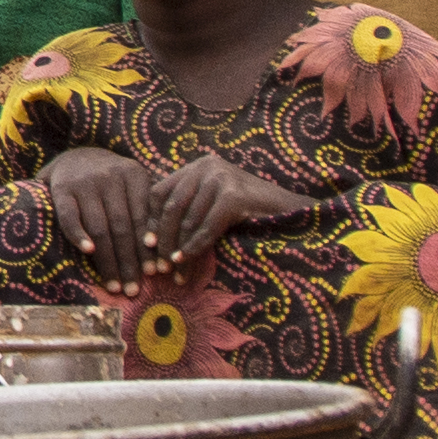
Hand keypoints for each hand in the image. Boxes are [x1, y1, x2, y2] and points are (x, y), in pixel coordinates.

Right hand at [35, 145, 170, 273]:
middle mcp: (110, 176)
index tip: (153, 274)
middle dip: (129, 262)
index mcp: (133, 174)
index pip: (142, 219)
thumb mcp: (133, 185)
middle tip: (133, 290)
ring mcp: (84, 182)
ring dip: (107, 260)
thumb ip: (146, 210)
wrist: (75, 156)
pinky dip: (78, 235)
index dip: (147, 248)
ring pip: (99, 227)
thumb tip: (161, 253)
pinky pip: (70, 217)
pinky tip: (88, 253)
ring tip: (114, 285)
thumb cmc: (112, 181)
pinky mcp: (61, 189)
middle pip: (121, 226)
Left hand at [141, 148, 306, 262]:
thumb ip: (188, 211)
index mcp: (197, 166)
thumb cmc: (249, 212)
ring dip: (179, 250)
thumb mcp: (212, 205)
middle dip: (163, 239)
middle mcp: (206, 166)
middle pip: (172, 206)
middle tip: (158, 266)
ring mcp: (221, 178)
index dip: (152, 220)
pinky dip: (195, 247)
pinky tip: (188, 261)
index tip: (146, 246)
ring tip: (174, 271)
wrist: (291, 211)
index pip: (160, 192)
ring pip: (188, 220)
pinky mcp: (234, 195)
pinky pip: (206, 227)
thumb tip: (151, 240)